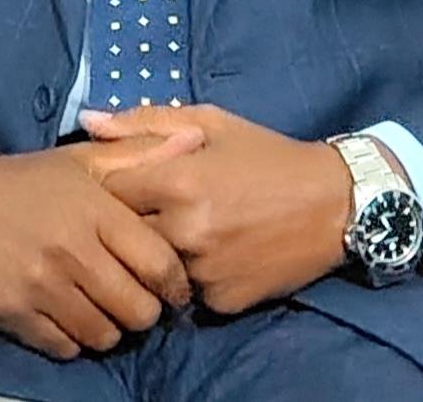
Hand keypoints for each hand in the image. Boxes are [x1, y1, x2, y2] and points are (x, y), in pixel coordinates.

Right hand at [0, 127, 202, 360]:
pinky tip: (72, 314)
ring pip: (103, 335)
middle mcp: (69, 251)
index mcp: (95, 210)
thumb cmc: (30, 179)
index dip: (176, 283)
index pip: (158, 264)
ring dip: (112, 327)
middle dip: (147, 310)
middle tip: (139, 298)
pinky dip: (75, 339)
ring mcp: (38, 286)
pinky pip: (64, 348)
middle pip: (136, 309)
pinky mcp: (12, 313)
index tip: (174, 285)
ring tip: (106, 308)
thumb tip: (193, 139)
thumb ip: (142, 153)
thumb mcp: (86, 158)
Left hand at [81, 104, 353, 314]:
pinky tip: (215, 253)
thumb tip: (89, 121)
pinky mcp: (222, 301)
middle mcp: (186, 230)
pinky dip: (193, 274)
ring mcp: (203, 271)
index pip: (110, 193)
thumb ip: (146, 121)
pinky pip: (187, 291)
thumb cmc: (267, 154)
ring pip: (155, 266)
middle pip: (126, 235)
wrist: (333, 204)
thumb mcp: (212, 122)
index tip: (125, 184)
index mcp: (179, 180)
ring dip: (162, 250)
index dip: (113, 187)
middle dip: (132, 222)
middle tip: (154, 208)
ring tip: (189, 228)